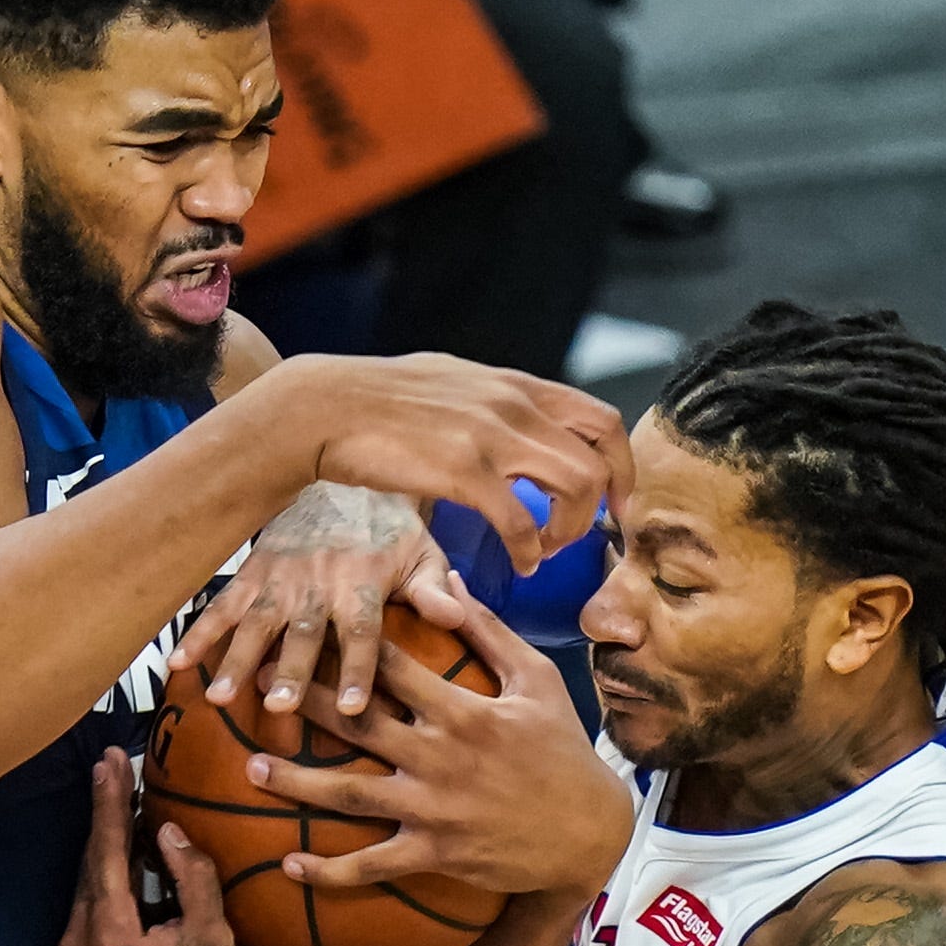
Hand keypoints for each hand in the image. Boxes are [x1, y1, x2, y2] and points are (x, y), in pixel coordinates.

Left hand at [47, 750, 285, 945]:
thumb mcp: (212, 934)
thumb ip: (192, 875)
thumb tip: (168, 828)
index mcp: (108, 936)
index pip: (105, 853)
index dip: (108, 802)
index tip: (108, 761)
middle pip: (90, 870)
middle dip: (107, 825)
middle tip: (117, 774)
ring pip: (83, 897)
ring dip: (107, 865)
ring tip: (132, 828)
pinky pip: (78, 925)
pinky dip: (99, 902)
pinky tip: (125, 886)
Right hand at [171, 484, 464, 719]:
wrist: (342, 470)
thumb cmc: (390, 527)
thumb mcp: (422, 551)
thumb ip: (434, 588)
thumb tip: (456, 615)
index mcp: (363, 583)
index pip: (364, 632)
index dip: (360, 669)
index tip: (357, 709)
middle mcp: (318, 583)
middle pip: (304, 633)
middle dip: (290, 671)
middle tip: (277, 708)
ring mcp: (280, 579)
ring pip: (257, 623)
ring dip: (237, 659)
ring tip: (218, 696)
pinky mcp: (252, 572)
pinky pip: (222, 604)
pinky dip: (198, 632)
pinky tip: (175, 664)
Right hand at [250, 353, 629, 578]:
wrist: (324, 406)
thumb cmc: (376, 401)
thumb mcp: (451, 383)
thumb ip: (490, 403)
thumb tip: (512, 425)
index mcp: (513, 385)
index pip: (599, 419)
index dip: (621, 465)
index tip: (615, 502)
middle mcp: (513, 404)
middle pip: (600, 456)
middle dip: (605, 505)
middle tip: (586, 535)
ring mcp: (491, 435)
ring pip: (576, 486)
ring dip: (569, 529)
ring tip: (545, 549)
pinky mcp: (462, 470)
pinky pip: (522, 520)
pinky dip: (531, 550)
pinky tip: (520, 562)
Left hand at [260, 595, 635, 898]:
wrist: (589, 831)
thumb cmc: (561, 747)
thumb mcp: (535, 680)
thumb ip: (487, 630)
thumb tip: (448, 579)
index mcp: (463, 711)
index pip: (394, 668)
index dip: (346, 646)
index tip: (304, 627)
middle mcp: (441, 758)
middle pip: (357, 724)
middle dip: (303, 703)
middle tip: (255, 686)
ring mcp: (434, 809)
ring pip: (351, 794)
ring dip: (297, 782)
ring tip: (252, 768)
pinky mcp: (434, 853)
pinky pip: (372, 865)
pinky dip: (329, 870)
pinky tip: (289, 865)